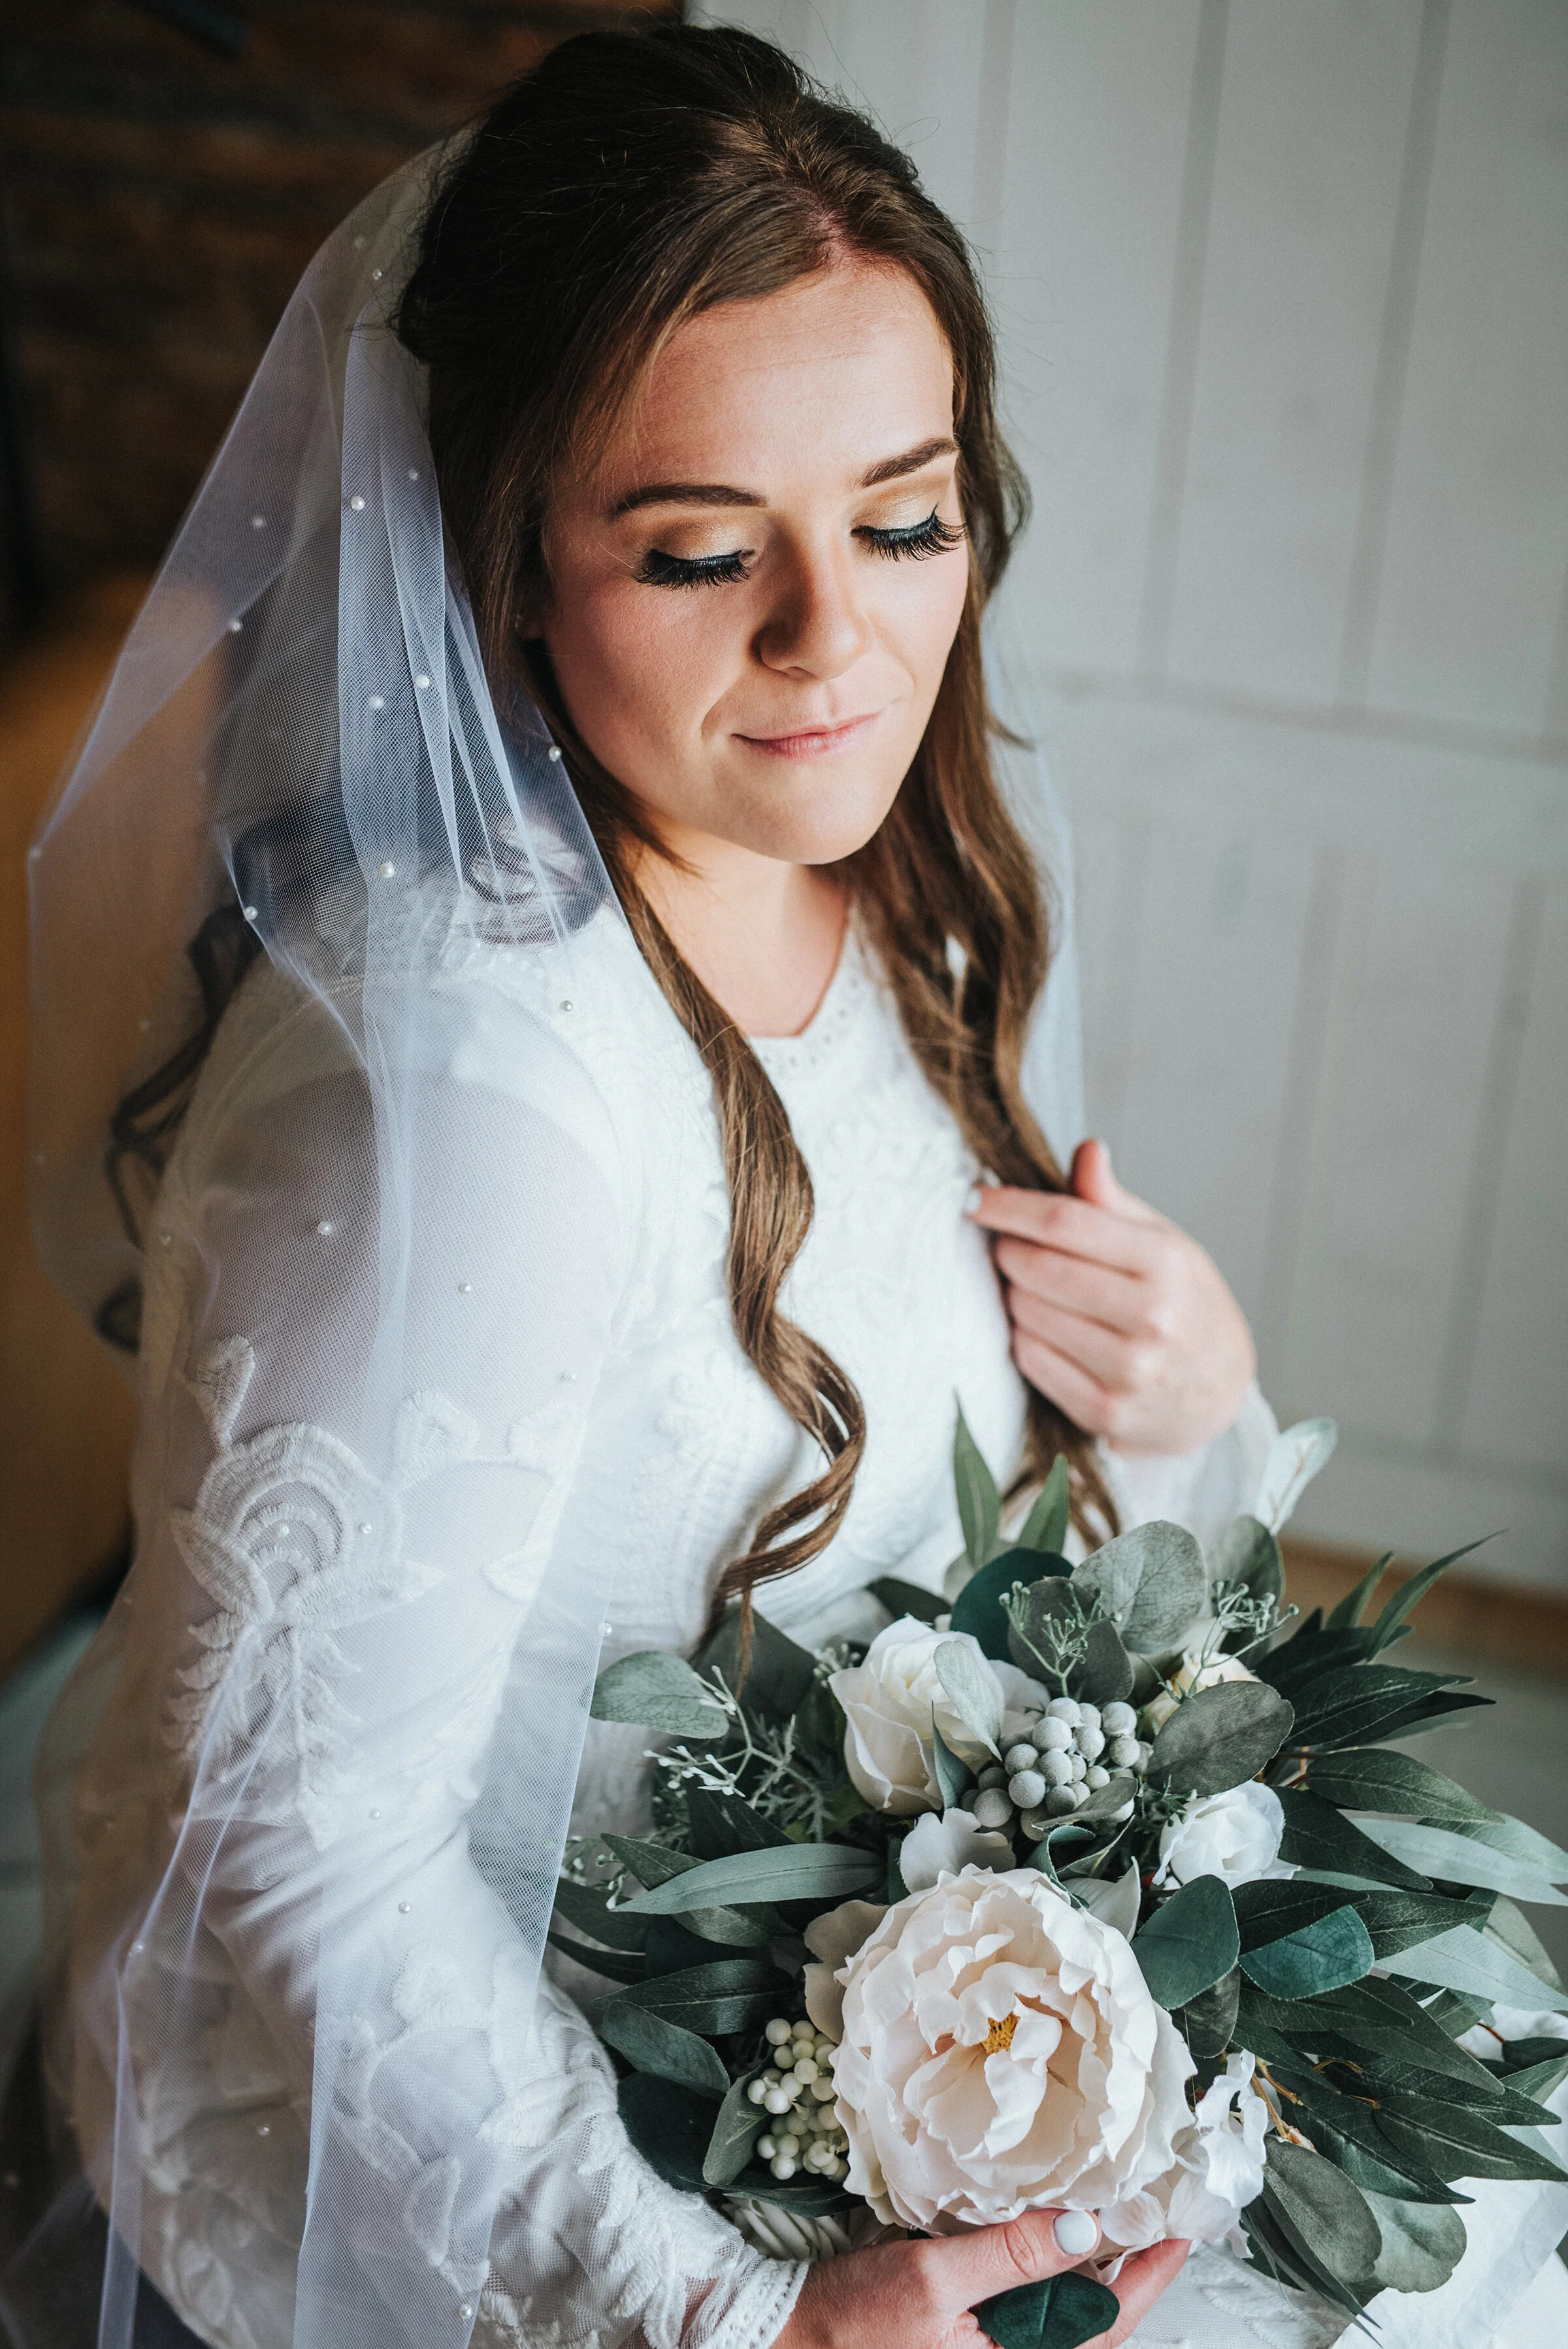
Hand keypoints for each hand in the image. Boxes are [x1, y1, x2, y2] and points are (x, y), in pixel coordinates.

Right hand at [772, 2211, 1189, 2348]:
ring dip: (1090, 2265)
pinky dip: (1046, 2268)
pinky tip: (1053, 2229)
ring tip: (1119, 2209)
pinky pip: (1026, 2308)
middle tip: (1159, 2208)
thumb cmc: (853, 2322)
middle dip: (1129, 2269)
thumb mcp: (933, 2280)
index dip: (1148, 2279)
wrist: (789, 2340)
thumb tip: (1085, 2229)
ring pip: (1063, 2314)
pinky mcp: (973, 2339)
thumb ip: (1010, 2258)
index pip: (1106, 2328)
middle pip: (1092, 2322)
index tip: (1181, 2231)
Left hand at [968, 1139, 1254, 1458]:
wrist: (1222, 1394)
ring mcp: (1129, 1371)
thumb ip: (1114, 1202)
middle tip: (1006, 1245)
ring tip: (1033, 1289)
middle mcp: (1152, 1318)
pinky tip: (1043, 1329)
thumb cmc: (1187, 1305)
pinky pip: (1030, 1360)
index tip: (973, 1199)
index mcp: (1166, 1262)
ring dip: (1014, 1294)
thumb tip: (1086, 1150)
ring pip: (1027, 1314)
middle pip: (1038, 1268)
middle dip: (1007, 1249)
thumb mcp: (1166, 1243)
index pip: (1067, 1221)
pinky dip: (1023, 1336)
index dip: (1009, 1206)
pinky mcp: (1104, 1411)